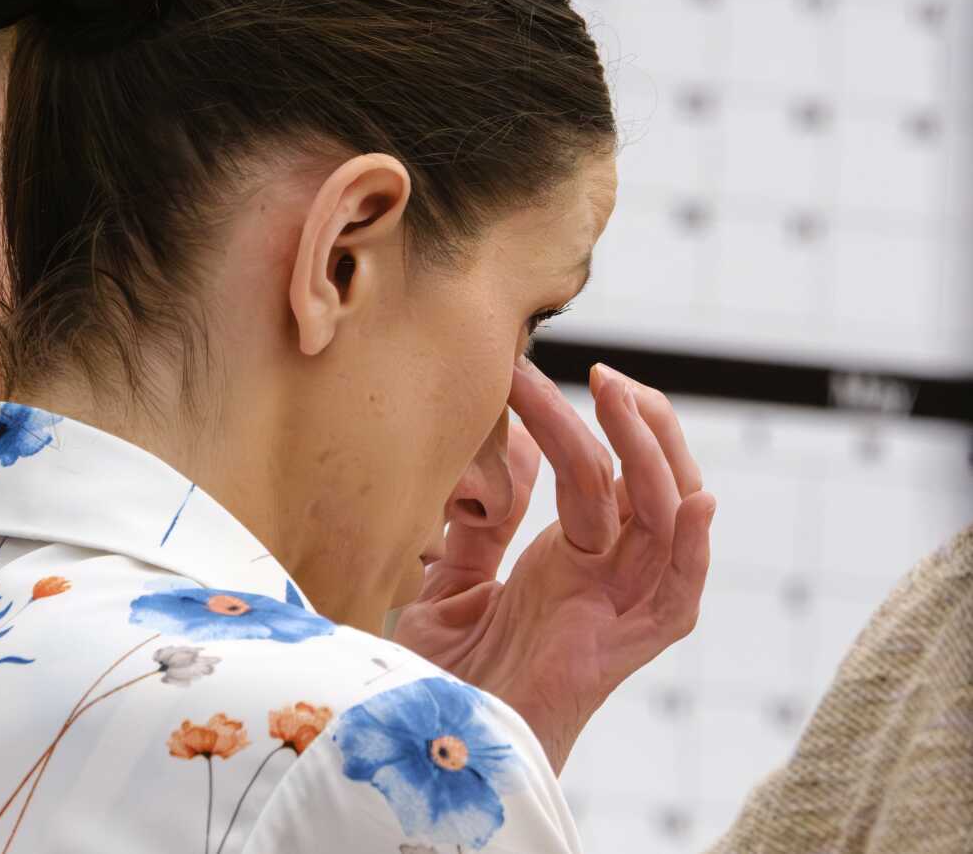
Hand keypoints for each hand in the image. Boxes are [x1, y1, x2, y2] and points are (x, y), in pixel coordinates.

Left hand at [391, 358, 715, 774]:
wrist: (430, 752)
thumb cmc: (441, 675)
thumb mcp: (453, 578)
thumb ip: (483, 518)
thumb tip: (506, 441)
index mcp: (568, 558)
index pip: (603, 474)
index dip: (584, 422)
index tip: (542, 373)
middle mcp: (602, 577)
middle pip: (648, 485)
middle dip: (634, 422)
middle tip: (601, 373)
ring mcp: (613, 609)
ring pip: (664, 520)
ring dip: (651, 455)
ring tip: (617, 393)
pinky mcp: (616, 650)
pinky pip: (676, 599)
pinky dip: (693, 552)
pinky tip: (695, 501)